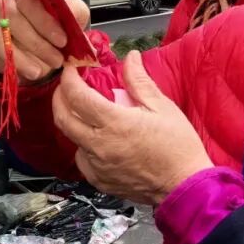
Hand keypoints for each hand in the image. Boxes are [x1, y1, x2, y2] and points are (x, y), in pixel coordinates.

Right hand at [0, 0, 89, 82]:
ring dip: (19, 57)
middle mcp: (5, 4)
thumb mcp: (73, 20)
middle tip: (56, 61)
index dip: (45, 21)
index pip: (29, 0)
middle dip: (37, 44)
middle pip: (13, 18)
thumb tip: (74, 21)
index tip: (62, 41)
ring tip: (38, 73)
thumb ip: (75, 16)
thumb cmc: (57, 30)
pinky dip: (4, 64)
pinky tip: (20, 75)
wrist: (41, 51)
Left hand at [52, 50, 212, 203]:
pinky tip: (98, 140)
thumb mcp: (162, 106)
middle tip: (67, 86)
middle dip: (59, 98)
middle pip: (63, 118)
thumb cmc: (178, 145)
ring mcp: (97, 166)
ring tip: (85, 113)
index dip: (69, 79)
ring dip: (72, 122)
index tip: (71, 69)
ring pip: (71, 140)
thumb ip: (139, 81)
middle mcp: (99, 146)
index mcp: (115, 123)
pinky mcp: (100, 181)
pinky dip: (84, 145)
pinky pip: (82, 159)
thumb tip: (130, 57)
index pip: (77, 97)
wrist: (184, 186)